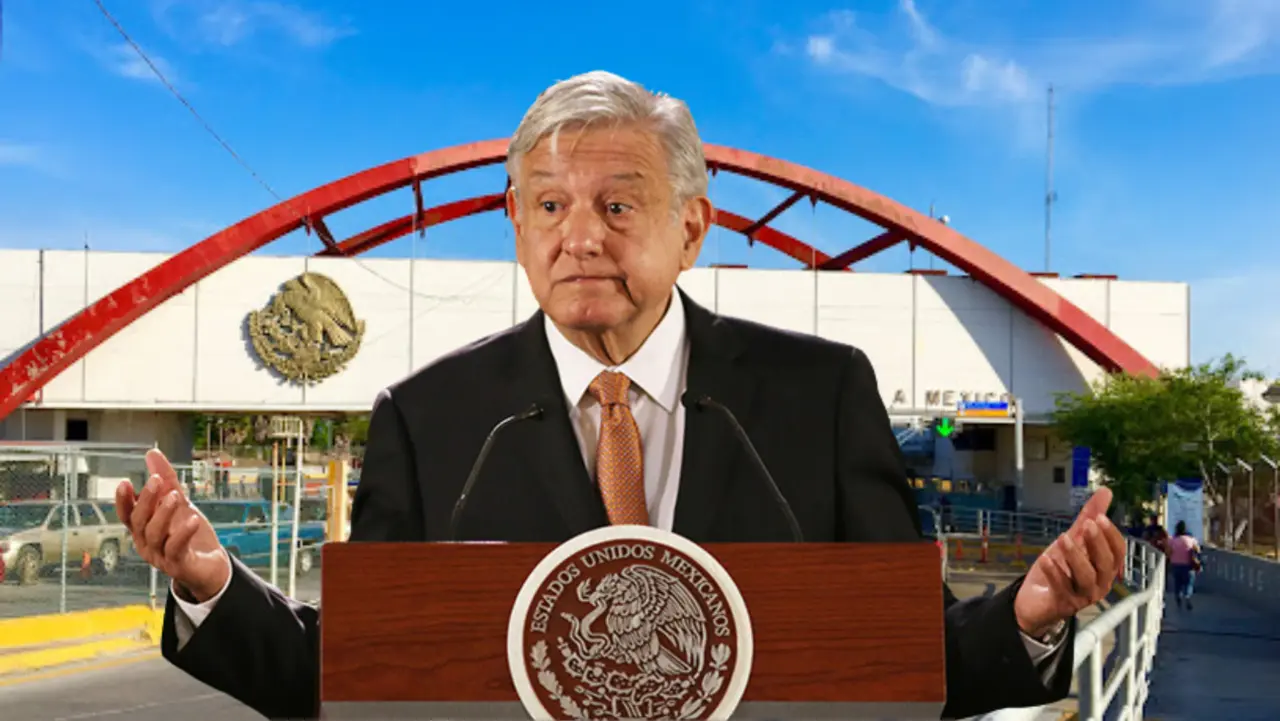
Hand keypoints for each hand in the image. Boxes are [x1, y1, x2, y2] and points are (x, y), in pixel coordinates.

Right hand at [116, 449, 229, 602]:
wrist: (210, 565)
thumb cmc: (189, 534)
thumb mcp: (179, 503)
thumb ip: (167, 480)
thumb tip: (152, 453)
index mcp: (143, 529)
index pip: (127, 515)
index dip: (123, 501)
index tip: (125, 482)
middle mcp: (147, 543)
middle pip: (139, 522)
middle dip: (146, 500)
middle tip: (157, 480)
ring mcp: (161, 556)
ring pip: (155, 534)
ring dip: (163, 513)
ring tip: (175, 496)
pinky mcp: (178, 564)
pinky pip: (176, 549)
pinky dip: (183, 533)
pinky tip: (192, 519)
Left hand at [1013, 487, 1126, 636]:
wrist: (1034, 599)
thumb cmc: (1059, 569)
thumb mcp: (1073, 540)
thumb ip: (1088, 518)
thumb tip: (1106, 492)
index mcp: (1105, 568)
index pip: (1117, 552)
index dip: (1110, 535)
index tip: (1099, 518)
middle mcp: (1099, 584)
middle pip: (1106, 564)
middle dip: (1097, 543)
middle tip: (1086, 525)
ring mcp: (1082, 596)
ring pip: (1087, 577)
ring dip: (1076, 556)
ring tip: (1062, 538)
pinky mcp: (1064, 604)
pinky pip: (1062, 588)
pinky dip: (1054, 573)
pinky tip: (1045, 559)